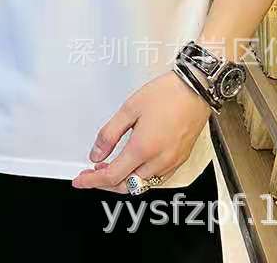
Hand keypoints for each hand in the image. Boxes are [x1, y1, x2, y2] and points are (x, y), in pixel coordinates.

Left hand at [71, 71, 211, 192]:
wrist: (196, 89)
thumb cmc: (167, 94)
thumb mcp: (129, 108)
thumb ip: (109, 134)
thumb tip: (95, 154)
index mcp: (143, 149)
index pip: (111, 176)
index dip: (92, 181)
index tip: (80, 181)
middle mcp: (158, 161)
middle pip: (125, 186)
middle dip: (105, 183)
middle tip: (92, 172)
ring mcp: (171, 163)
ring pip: (141, 185)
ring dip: (123, 181)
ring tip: (110, 166)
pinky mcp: (180, 160)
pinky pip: (157, 179)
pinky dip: (140, 178)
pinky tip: (133, 165)